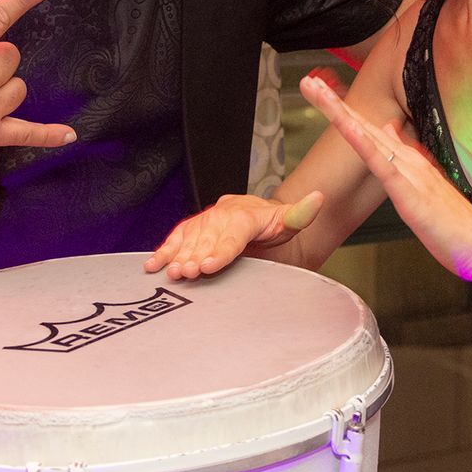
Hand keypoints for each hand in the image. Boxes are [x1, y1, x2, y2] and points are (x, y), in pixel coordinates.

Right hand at [143, 192, 325, 280]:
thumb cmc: (271, 222)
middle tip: (188, 273)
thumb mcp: (289, 219)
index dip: (220, 252)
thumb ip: (301, 213)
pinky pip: (175, 239)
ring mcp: (203, 223)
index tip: (210, 265)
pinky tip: (152, 266)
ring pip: (189, 241)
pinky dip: (163, 251)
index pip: (231, 236)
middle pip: (206, 241)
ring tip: (171, 273)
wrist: (254, 214)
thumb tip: (318, 198)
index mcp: (242, 217)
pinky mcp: (191, 230)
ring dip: (178, 257)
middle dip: (196, 258)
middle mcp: (219, 218)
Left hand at [299, 73, 471, 282]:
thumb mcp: (424, 188)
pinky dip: (364, 143)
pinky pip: (382, 164)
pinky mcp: (409, 192)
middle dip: (333, 104)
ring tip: (317, 92)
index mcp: (409, 161)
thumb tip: (388, 129)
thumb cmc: (455, 226)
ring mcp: (408, 173)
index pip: (370, 131)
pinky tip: (348, 127)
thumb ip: (406, 158)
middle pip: (363, 126)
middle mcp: (408, 159)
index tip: (321, 93)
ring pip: (367, 137)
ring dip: (340, 113)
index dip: (344, 112)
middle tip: (308, 81)